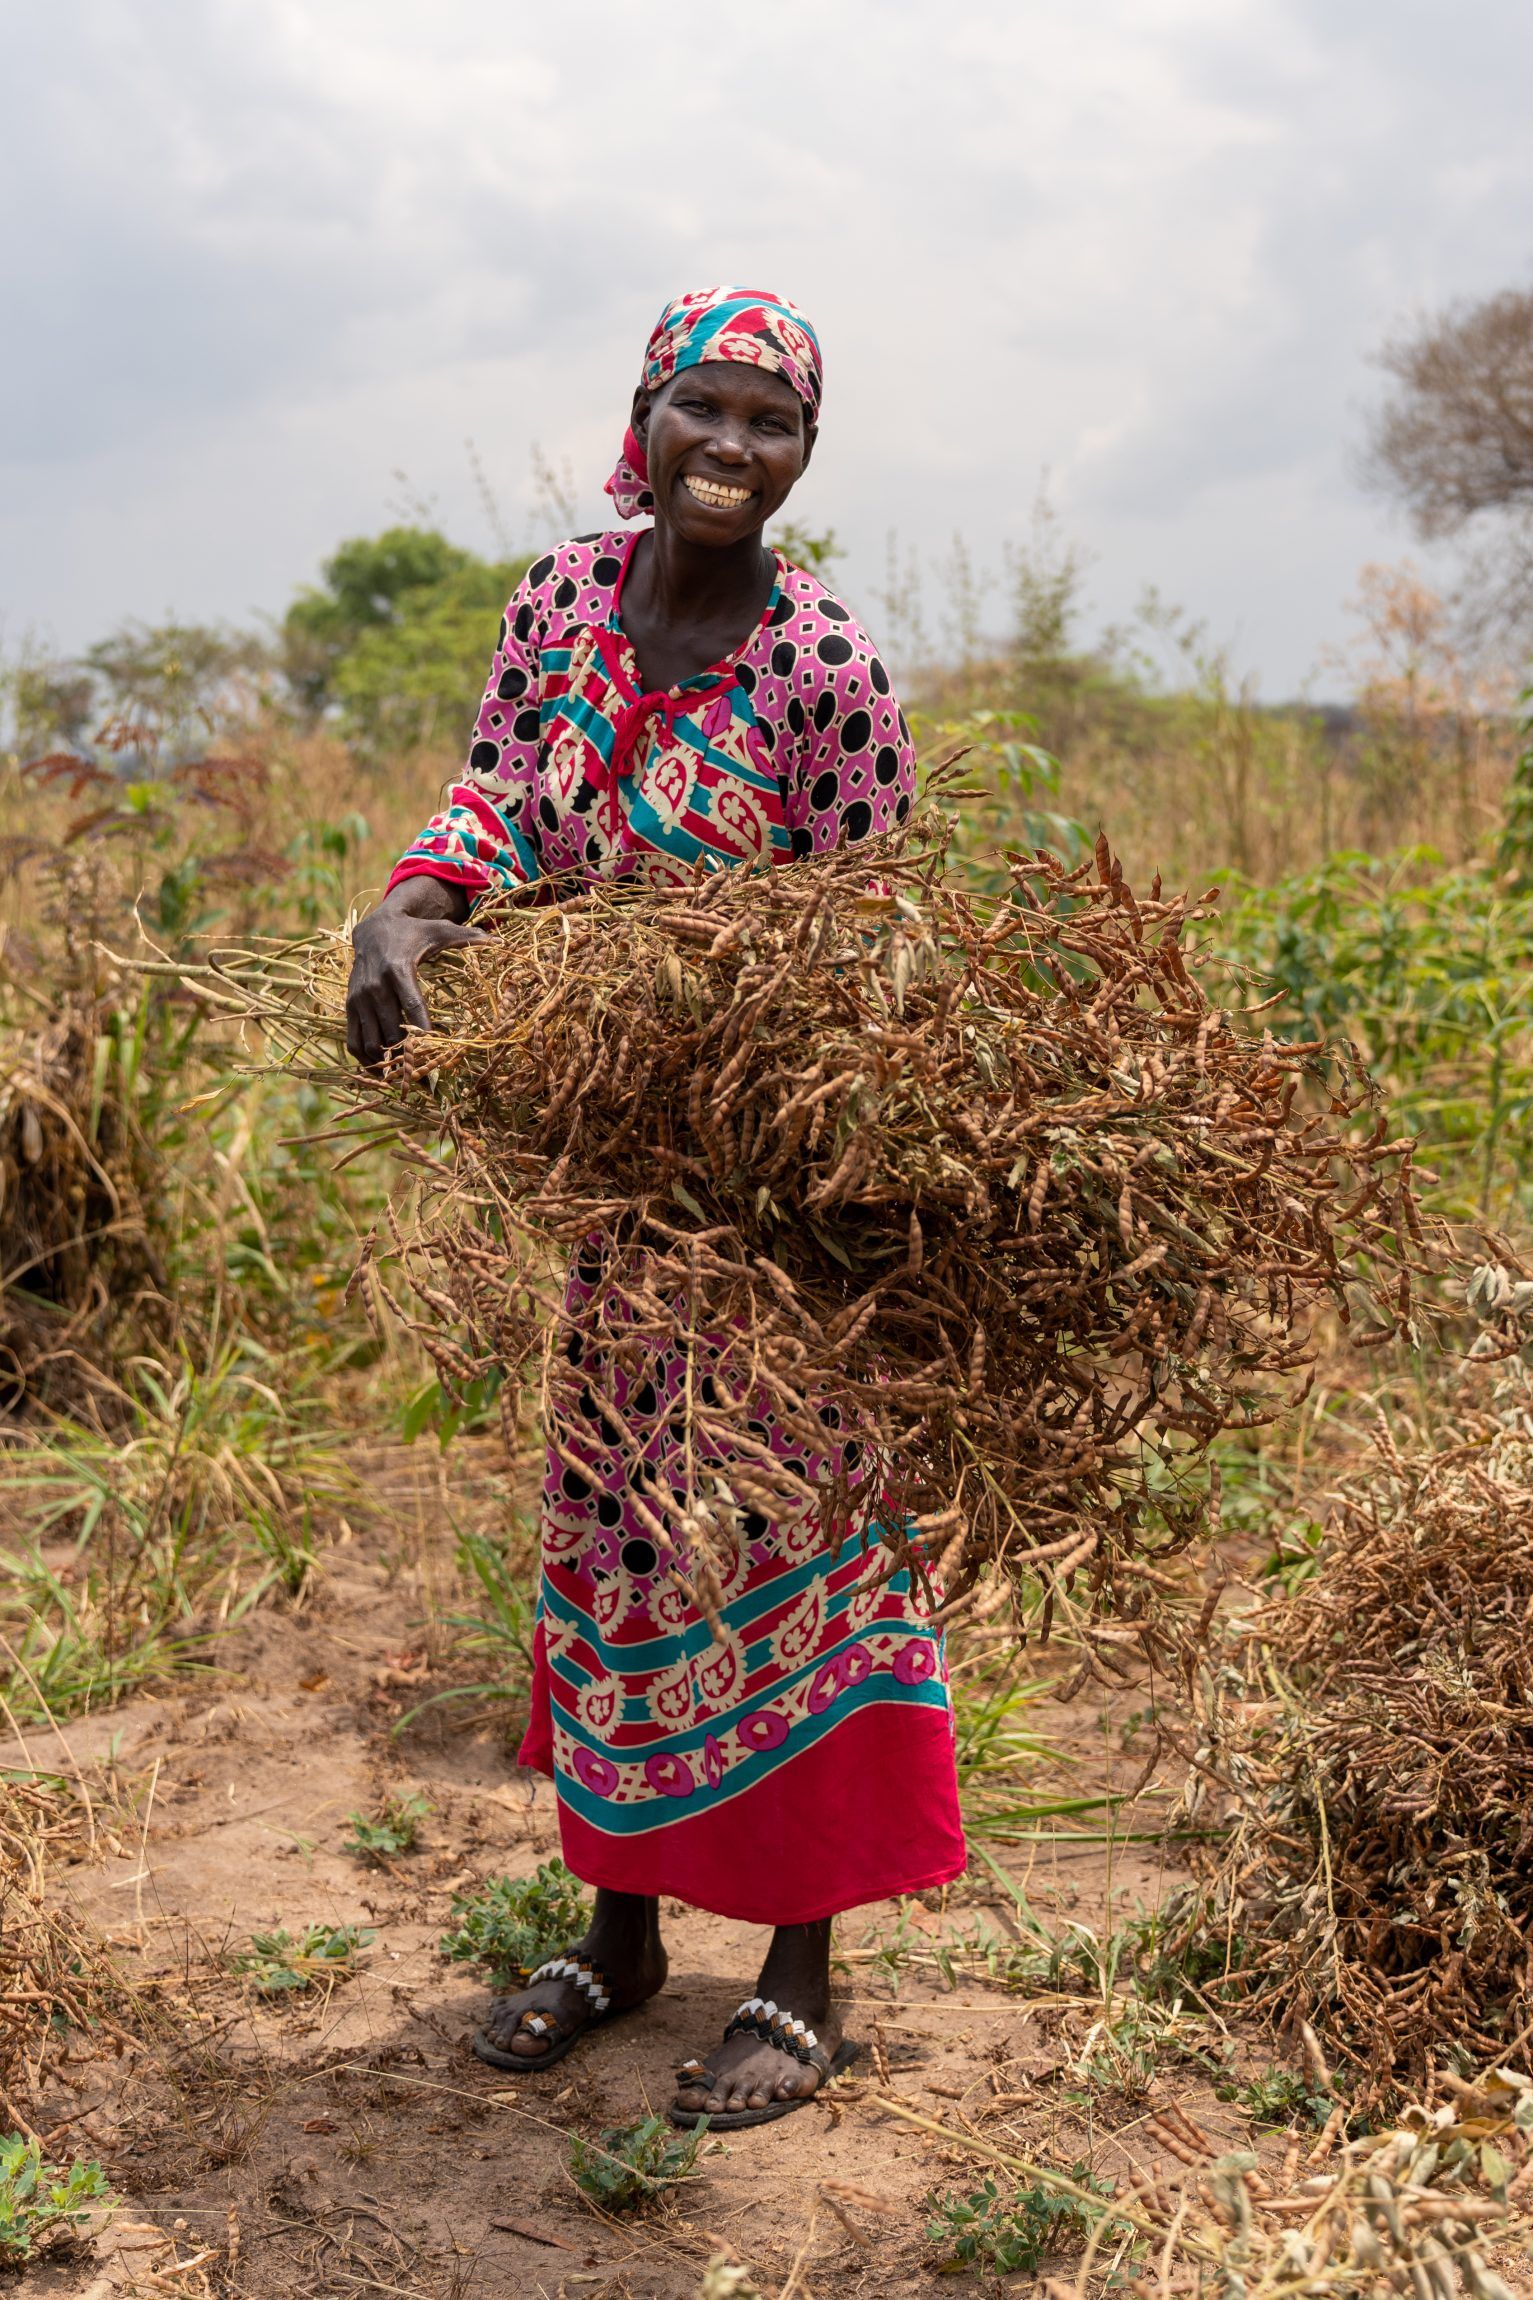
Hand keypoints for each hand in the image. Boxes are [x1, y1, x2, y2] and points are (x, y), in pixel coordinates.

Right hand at [346, 882, 485, 1067]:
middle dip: (409, 1056)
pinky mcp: (349, 1007)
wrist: (372, 929)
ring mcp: (359, 999)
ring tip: (407, 1077)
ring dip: (387, 1063)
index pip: (413, 1006)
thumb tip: (501, 942)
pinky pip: (353, 1041)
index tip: (439, 1052)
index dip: (425, 1032)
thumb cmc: (412, 933)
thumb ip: (467, 937)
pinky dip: (365, 1060)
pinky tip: (383, 1070)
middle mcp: (376, 987)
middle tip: (428, 1075)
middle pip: (393, 1031)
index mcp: (399, 970)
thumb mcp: (439, 930)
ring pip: (372, 1042)